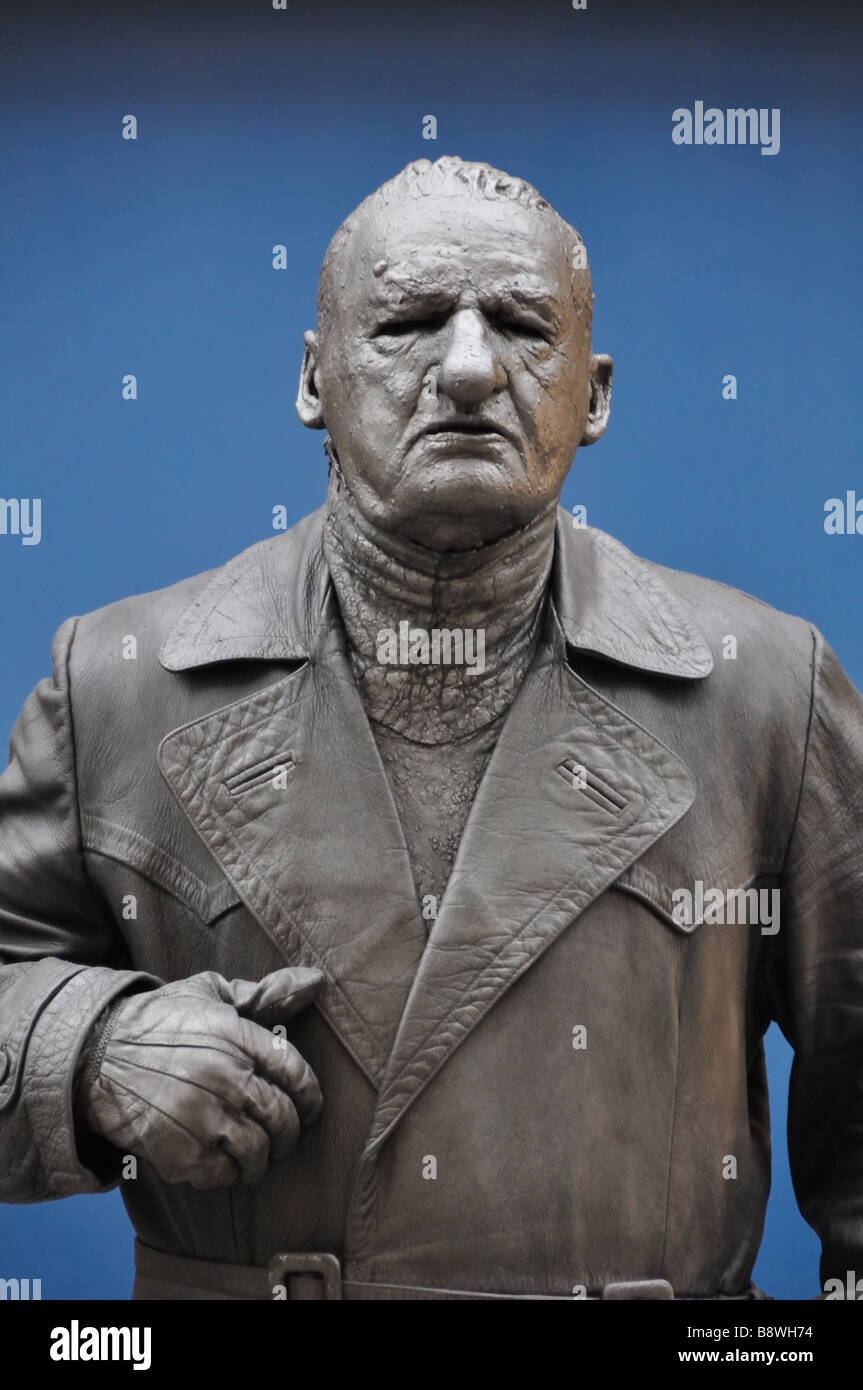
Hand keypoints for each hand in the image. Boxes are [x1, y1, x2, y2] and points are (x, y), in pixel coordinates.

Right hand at [77, 967, 324, 1189]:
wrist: (97, 1052)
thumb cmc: (162, 1021)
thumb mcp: (211, 992)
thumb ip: (266, 993)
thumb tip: (316, 981)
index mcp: (238, 1036)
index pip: (297, 1074)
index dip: (311, 1097)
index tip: (309, 1107)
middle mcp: (226, 1077)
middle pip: (284, 1118)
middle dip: (289, 1133)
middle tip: (282, 1137)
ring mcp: (202, 1116)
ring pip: (257, 1152)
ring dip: (261, 1159)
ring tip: (255, 1157)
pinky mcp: (178, 1150)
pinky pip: (221, 1175)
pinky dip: (227, 1175)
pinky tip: (222, 1164)